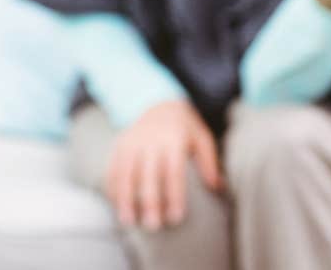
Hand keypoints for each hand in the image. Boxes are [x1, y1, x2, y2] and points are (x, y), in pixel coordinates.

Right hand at [105, 99, 222, 231]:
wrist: (159, 103)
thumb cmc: (185, 129)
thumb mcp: (202, 138)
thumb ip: (209, 162)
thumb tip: (218, 187)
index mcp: (173, 138)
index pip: (173, 171)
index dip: (174, 195)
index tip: (176, 218)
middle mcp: (150, 139)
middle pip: (148, 175)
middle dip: (149, 201)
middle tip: (153, 226)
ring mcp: (132, 141)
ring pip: (126, 172)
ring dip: (125, 198)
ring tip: (128, 221)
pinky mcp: (119, 144)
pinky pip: (113, 167)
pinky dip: (112, 186)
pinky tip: (115, 205)